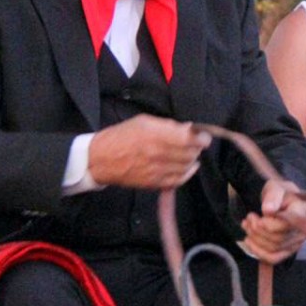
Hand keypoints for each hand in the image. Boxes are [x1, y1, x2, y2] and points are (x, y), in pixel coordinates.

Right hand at [88, 115, 211, 189]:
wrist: (100, 159)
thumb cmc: (121, 136)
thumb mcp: (144, 122)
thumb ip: (168, 125)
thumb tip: (188, 128)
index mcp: (156, 135)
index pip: (189, 139)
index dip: (202, 138)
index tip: (204, 136)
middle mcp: (158, 154)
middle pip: (191, 153)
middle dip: (197, 147)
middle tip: (196, 143)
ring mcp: (157, 170)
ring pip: (187, 167)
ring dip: (192, 159)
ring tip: (189, 153)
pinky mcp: (154, 183)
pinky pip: (178, 181)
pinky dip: (187, 174)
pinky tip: (188, 167)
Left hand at [240, 179, 305, 263]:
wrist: (281, 200)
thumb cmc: (281, 194)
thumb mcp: (276, 187)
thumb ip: (273, 195)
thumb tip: (268, 210)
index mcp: (302, 213)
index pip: (286, 226)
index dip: (268, 224)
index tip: (257, 215)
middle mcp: (302, 231)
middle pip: (277, 239)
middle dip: (257, 230)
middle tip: (249, 218)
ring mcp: (296, 243)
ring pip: (273, 249)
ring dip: (255, 239)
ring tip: (247, 225)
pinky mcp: (287, 251)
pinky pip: (273, 258)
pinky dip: (258, 252)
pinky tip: (249, 241)